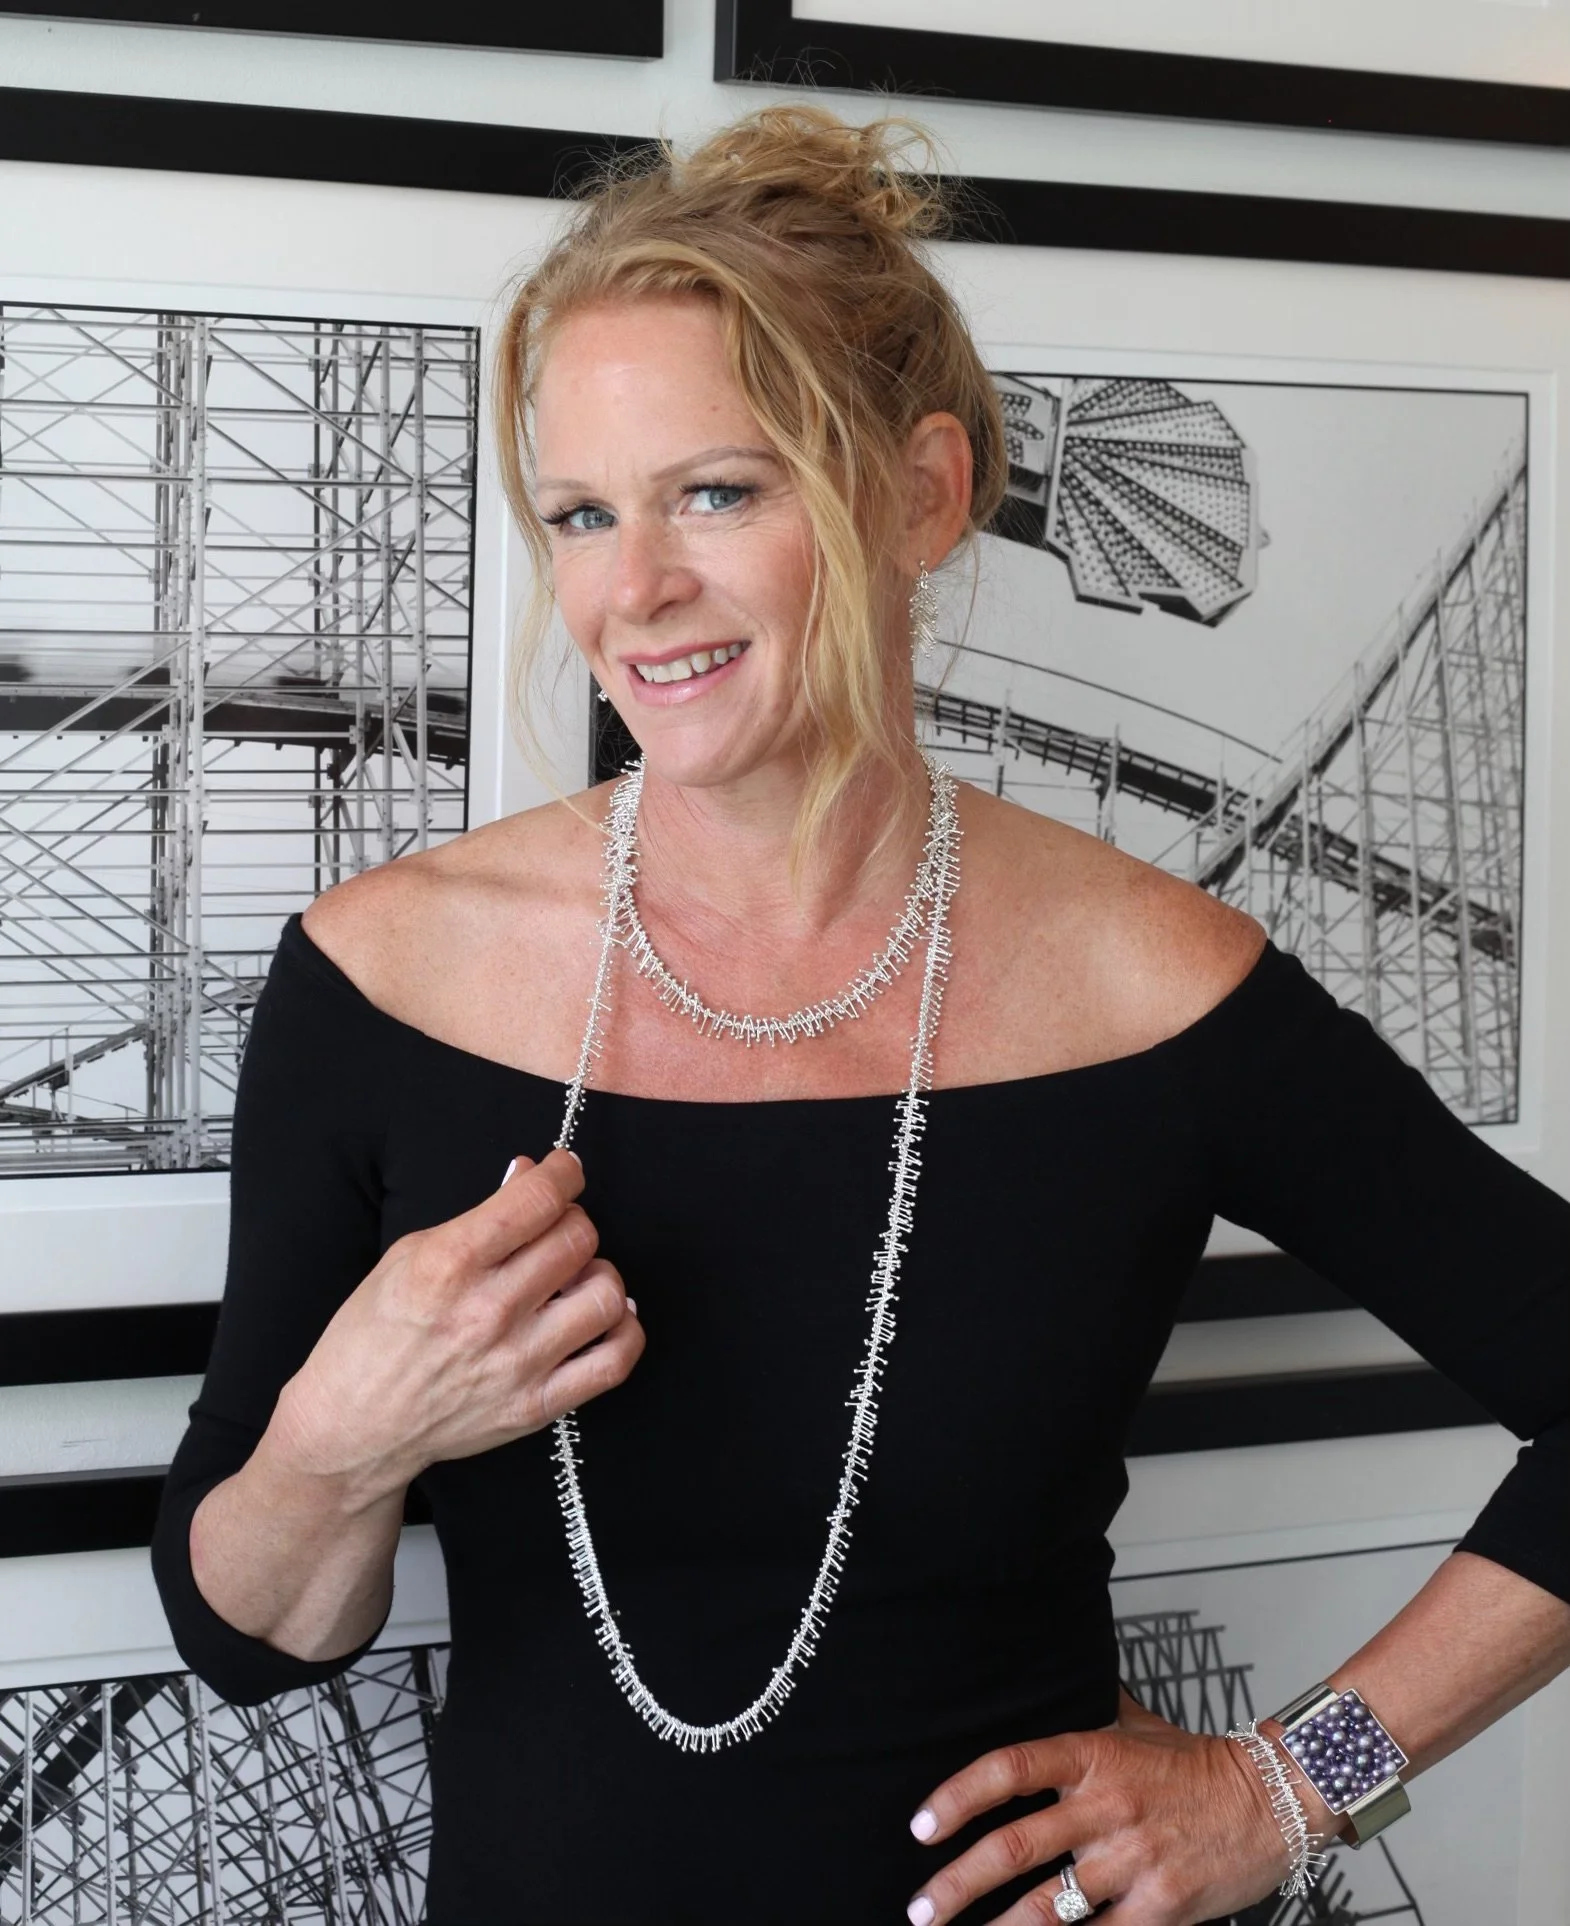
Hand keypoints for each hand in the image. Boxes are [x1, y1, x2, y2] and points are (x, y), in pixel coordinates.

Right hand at [268, 1149, 644, 1502]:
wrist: (354, 1426)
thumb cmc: (373, 1337)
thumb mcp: (407, 1255)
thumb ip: (477, 1217)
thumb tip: (528, 1176)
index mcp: (449, 1265)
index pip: (538, 1200)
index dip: (563, 1173)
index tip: (564, 1170)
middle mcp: (488, 1312)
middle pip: (577, 1239)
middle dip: (572, 1220)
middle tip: (554, 1229)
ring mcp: (517, 1363)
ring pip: (605, 1294)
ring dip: (597, 1273)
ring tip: (573, 1278)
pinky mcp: (536, 1406)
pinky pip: (614, 1362)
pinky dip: (622, 1331)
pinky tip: (601, 1317)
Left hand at [905, 1691, 1328, 1924]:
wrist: (1276, 1798)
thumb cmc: (1200, 1765)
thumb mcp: (1137, 1726)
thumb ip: (1090, 1717)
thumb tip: (1049, 1685)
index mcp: (1093, 1755)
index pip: (1009, 1770)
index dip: (958, 1796)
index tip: (921, 1825)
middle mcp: (1106, 1806)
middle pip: (1015, 1846)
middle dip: (958, 1882)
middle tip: (921, 1907)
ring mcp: (1134, 1859)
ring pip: (1049, 1904)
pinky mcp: (1162, 1906)